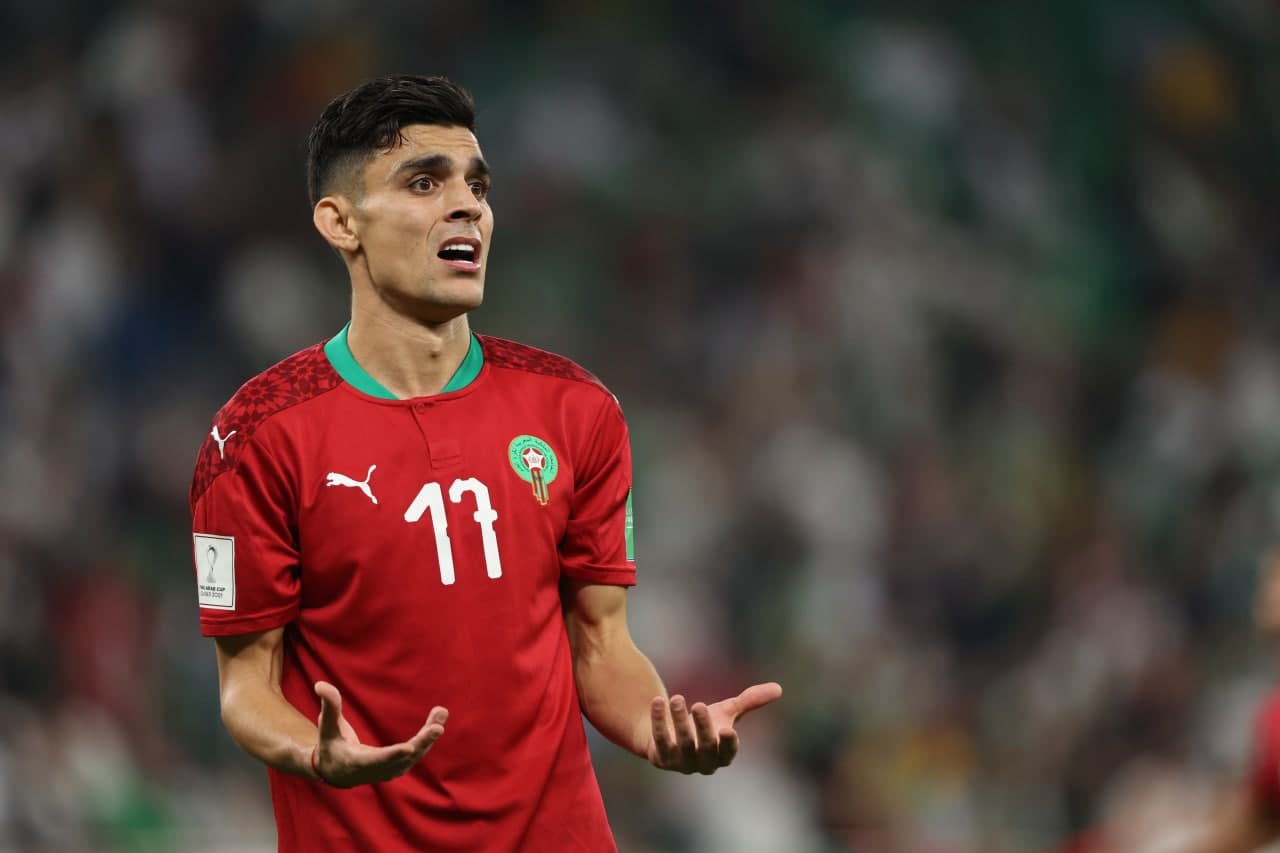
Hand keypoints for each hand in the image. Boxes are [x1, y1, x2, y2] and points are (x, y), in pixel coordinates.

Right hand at [311, 681, 447, 786]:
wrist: (337, 771)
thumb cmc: (330, 745)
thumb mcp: (327, 727)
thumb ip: (328, 706)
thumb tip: (321, 684)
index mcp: (356, 763)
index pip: (376, 760)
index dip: (392, 755)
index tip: (408, 749)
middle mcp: (377, 770)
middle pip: (403, 758)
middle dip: (421, 743)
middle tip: (438, 727)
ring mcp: (390, 770)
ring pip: (414, 755)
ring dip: (429, 735)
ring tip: (441, 712)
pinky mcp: (399, 766)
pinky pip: (417, 752)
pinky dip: (428, 737)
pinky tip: (438, 718)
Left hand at [647, 682, 781, 774]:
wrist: (669, 731)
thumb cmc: (705, 723)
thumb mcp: (727, 711)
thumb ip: (750, 702)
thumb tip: (779, 688)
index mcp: (721, 755)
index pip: (727, 753)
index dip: (728, 744)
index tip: (728, 729)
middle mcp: (702, 763)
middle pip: (703, 747)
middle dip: (702, 727)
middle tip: (698, 705)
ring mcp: (680, 762)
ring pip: (681, 743)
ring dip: (678, 720)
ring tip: (676, 698)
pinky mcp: (660, 757)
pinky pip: (659, 739)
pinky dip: (658, 720)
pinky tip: (658, 701)